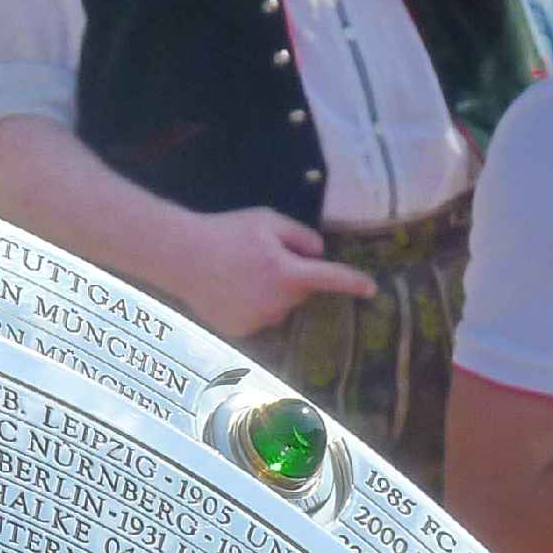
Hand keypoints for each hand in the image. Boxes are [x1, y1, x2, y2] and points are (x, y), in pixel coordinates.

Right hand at [172, 207, 379, 340]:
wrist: (181, 256)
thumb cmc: (226, 233)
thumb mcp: (267, 221)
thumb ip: (301, 236)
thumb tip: (319, 255)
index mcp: (288, 274)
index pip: (330, 279)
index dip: (353, 283)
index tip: (371, 289)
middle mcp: (278, 304)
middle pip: (299, 291)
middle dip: (288, 275)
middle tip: (258, 257)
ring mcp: (259, 321)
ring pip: (279, 306)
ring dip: (269, 292)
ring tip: (238, 273)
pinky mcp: (241, 331)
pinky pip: (259, 317)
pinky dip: (251, 305)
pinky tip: (229, 290)